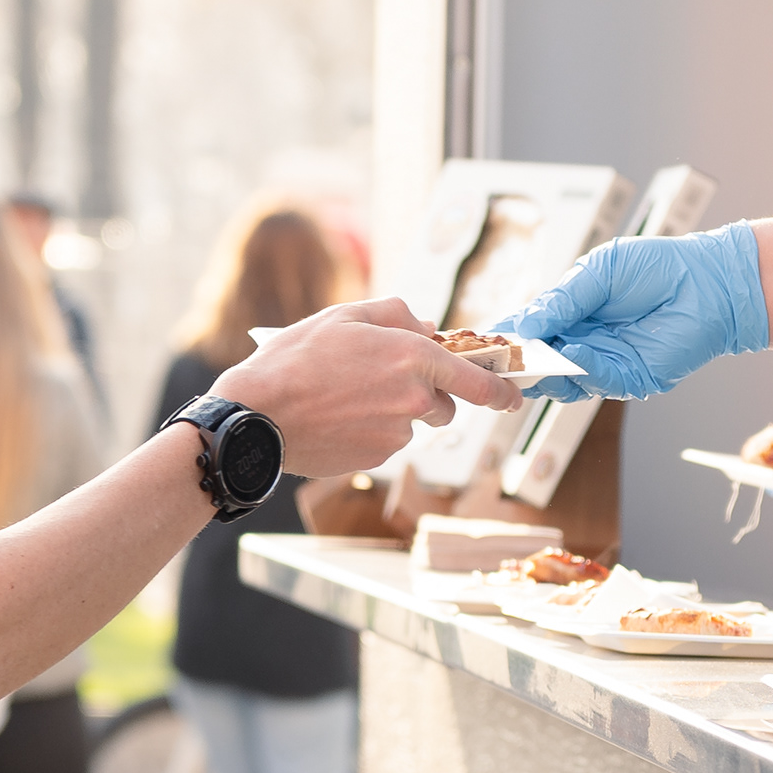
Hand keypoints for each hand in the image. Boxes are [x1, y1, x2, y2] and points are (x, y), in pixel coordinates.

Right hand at [231, 297, 522, 479]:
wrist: (259, 417)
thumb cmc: (296, 360)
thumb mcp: (345, 316)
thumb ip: (395, 314)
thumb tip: (427, 326)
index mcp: (413, 357)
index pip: (476, 380)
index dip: (500, 390)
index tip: (513, 396)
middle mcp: (414, 399)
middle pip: (445, 406)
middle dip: (428, 396)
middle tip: (384, 380)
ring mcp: (396, 433)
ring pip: (412, 424)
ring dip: (394, 412)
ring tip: (346, 397)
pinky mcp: (376, 458)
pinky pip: (386, 442)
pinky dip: (371, 431)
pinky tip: (337, 418)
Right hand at [500, 227, 769, 402]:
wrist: (707, 282)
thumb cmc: (656, 268)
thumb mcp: (598, 273)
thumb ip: (562, 300)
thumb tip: (524, 324)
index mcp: (568, 315)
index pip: (526, 331)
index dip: (502, 337)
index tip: (475, 340)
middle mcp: (580, 344)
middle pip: (536, 364)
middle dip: (515, 363)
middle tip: (493, 358)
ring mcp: (603, 364)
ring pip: (560, 381)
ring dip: (545, 368)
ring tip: (532, 354)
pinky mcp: (630, 380)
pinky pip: (597, 381)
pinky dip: (581, 369)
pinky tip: (574, 353)